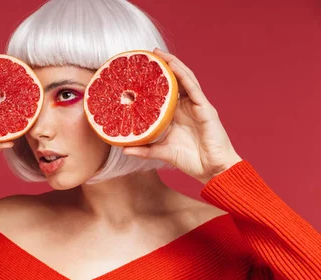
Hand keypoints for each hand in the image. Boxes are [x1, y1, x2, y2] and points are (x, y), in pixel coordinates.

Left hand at [121, 48, 242, 184]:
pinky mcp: (206, 109)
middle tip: (148, 55)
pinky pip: (194, 88)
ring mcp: (197, 106)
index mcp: (177, 115)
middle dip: (163, 66)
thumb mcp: (162, 152)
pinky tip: (174, 66)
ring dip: (173, 65)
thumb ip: (144, 149)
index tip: (139, 72)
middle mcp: (187, 107)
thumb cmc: (190, 161)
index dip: (154, 81)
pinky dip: (183, 75)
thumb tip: (123, 148)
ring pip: (185, 79)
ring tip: (160, 54)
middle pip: (175, 81)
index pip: (165, 93)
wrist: (212, 170)